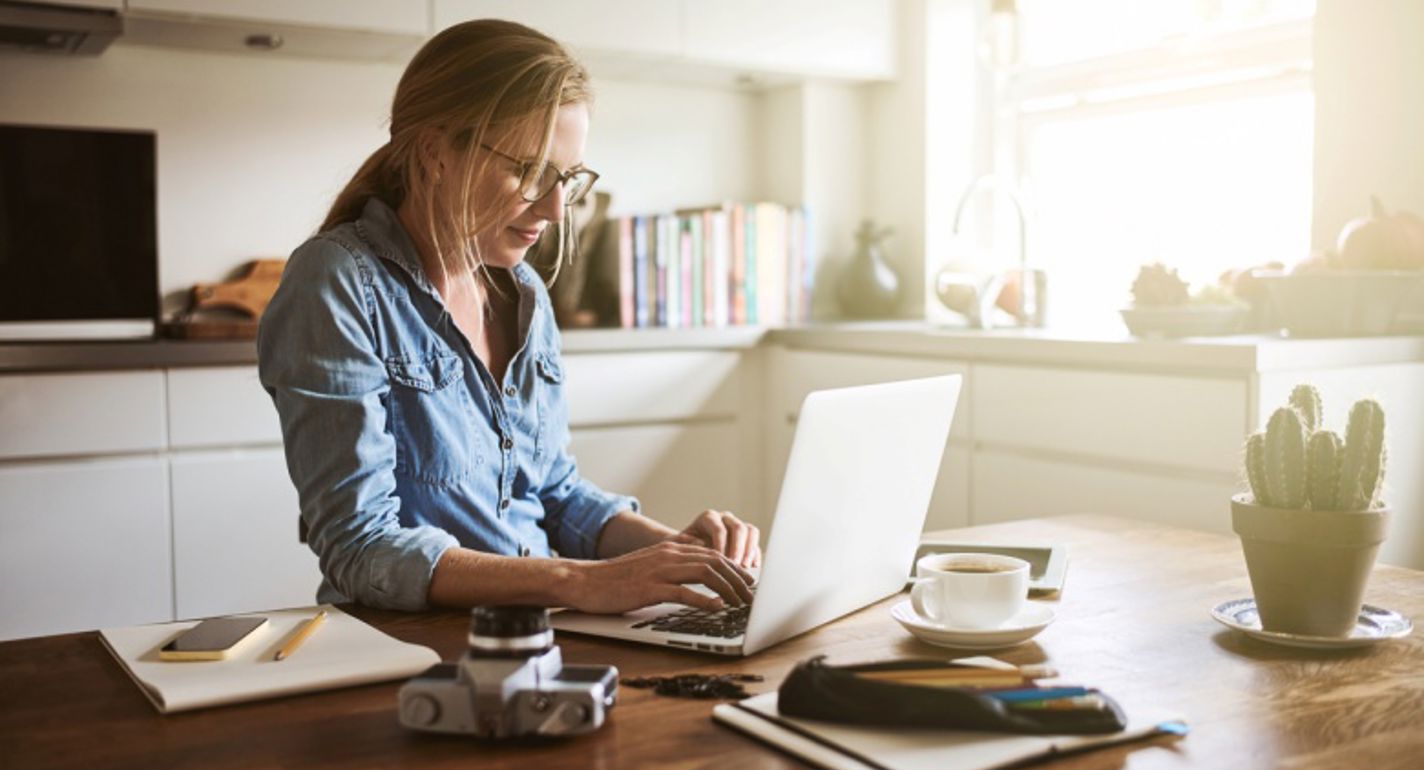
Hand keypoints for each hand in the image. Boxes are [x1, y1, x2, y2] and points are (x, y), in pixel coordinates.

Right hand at [562, 541, 756, 613]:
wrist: (584, 580)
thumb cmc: (616, 578)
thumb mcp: (650, 565)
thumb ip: (674, 565)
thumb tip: (698, 572)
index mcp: (671, 549)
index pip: (713, 554)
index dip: (734, 568)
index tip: (748, 582)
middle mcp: (669, 555)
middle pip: (715, 561)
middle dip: (738, 579)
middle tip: (752, 595)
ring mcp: (660, 570)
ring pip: (705, 573)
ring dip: (728, 589)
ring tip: (741, 604)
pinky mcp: (650, 588)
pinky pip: (683, 592)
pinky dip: (704, 600)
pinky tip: (716, 609)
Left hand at [671, 510, 761, 570]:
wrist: (686, 550)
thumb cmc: (680, 548)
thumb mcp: (676, 545)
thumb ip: (684, 543)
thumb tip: (701, 544)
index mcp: (708, 518)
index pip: (719, 528)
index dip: (721, 545)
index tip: (721, 561)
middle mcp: (724, 518)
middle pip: (738, 527)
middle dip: (739, 547)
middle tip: (736, 565)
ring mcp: (736, 527)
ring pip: (750, 531)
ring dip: (750, 549)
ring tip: (746, 567)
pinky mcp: (745, 539)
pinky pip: (755, 543)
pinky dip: (755, 554)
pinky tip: (754, 567)